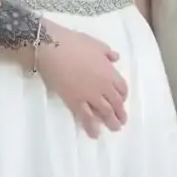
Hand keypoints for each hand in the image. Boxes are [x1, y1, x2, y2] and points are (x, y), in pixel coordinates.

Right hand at [38, 23, 128, 137]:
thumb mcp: (96, 44)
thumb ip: (108, 53)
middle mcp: (103, 87)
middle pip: (116, 103)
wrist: (53, 50)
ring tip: (114, 129)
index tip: (122, 100)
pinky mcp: (75, 102)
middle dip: (120, 113)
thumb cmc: (74, 43)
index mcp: (109, 72)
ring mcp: (89, 96)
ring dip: (111, 122)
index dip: (123, 95)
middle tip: (122, 121)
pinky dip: (92, 126)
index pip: (122, 88)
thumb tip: (116, 58)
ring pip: (105, 112)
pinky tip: (95, 134)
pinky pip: (86, 117)